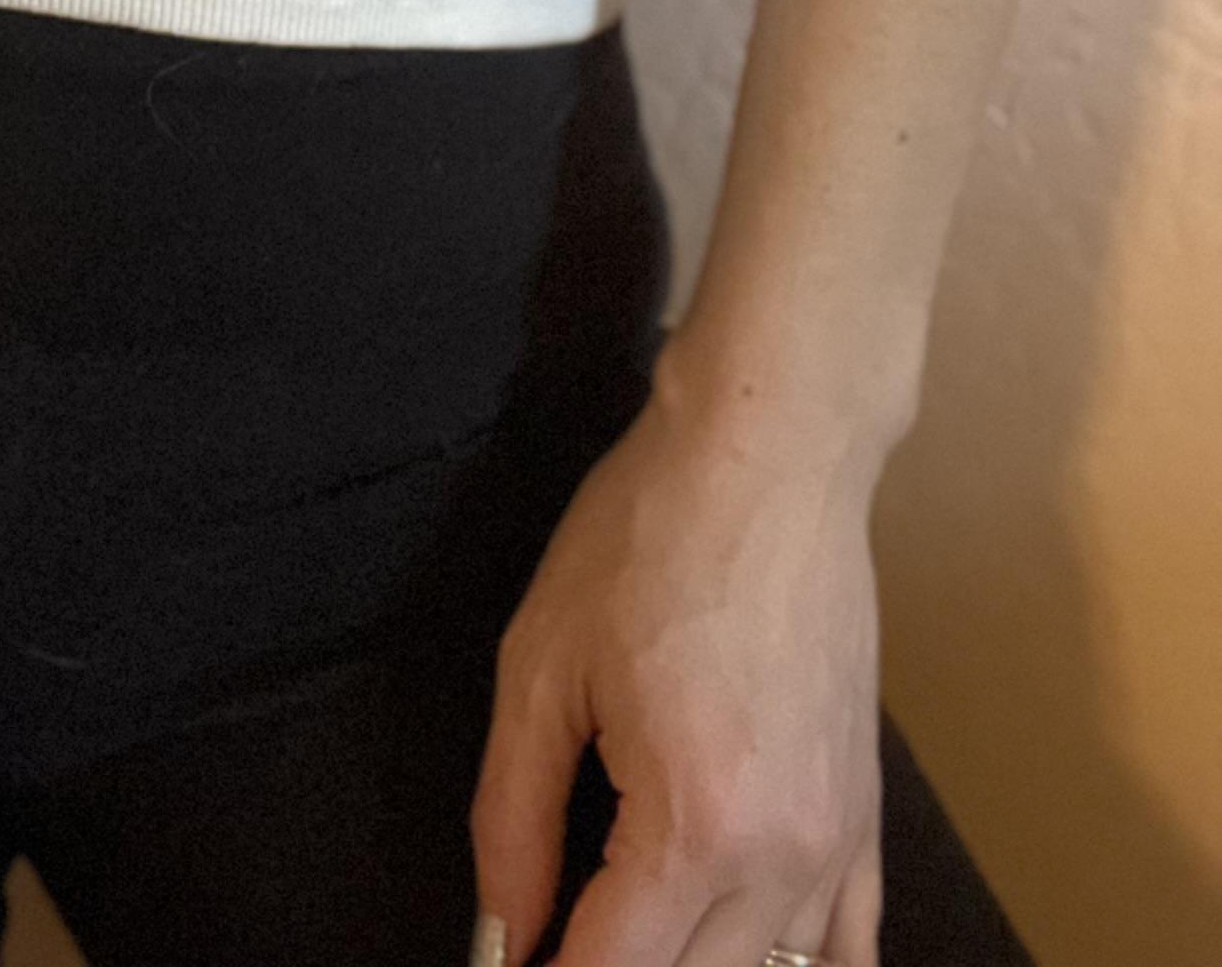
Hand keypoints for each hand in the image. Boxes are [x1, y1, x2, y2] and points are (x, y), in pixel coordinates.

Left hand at [468, 390, 885, 964]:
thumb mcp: (540, 667)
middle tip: (555, 938)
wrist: (770, 455)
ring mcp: (837, 839)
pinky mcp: (866, 809)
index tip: (516, 965)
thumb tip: (505, 926)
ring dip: (695, 965)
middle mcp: (781, 856)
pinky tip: (745, 947)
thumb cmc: (650, 538)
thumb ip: (512, 816)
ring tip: (631, 924)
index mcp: (693, 824)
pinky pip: (847, 940)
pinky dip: (796, 962)